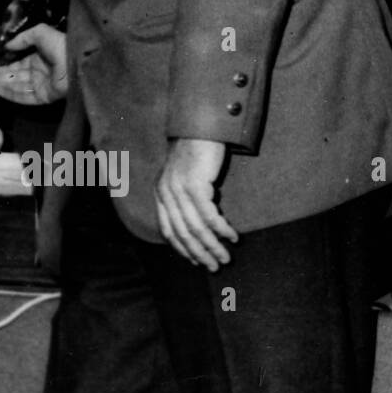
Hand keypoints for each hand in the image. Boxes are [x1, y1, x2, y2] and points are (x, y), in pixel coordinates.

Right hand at [0, 24, 67, 104]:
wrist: (77, 62)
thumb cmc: (60, 45)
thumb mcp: (40, 33)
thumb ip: (23, 38)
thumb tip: (7, 46)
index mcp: (39, 59)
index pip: (17, 66)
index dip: (3, 68)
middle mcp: (38, 73)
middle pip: (14, 78)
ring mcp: (41, 86)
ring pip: (16, 87)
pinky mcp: (44, 97)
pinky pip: (25, 96)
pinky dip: (10, 94)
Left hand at [155, 138, 237, 270]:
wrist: (199, 126)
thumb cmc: (195, 152)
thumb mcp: (182, 177)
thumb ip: (184, 198)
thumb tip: (199, 225)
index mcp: (160, 193)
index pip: (168, 230)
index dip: (182, 249)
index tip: (197, 262)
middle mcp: (165, 192)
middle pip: (182, 233)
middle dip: (199, 254)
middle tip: (216, 266)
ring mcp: (178, 189)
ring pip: (195, 228)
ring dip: (212, 246)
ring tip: (226, 257)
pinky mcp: (194, 184)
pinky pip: (208, 215)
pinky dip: (221, 229)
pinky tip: (232, 237)